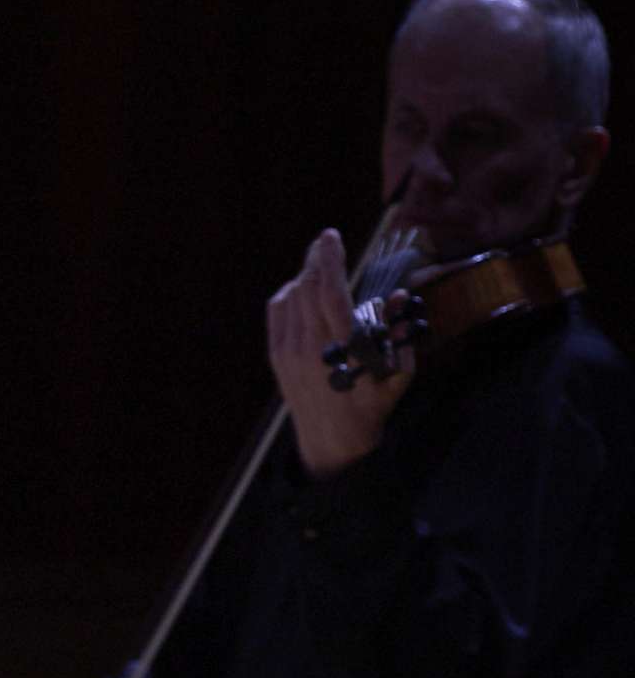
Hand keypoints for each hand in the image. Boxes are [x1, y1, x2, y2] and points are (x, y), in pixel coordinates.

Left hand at [267, 229, 414, 477]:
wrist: (331, 440)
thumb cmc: (371, 406)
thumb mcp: (397, 373)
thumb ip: (400, 333)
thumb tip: (399, 296)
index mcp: (341, 350)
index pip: (328, 292)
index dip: (328, 261)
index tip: (332, 237)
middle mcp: (309, 347)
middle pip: (307, 287)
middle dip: (316, 259)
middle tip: (328, 241)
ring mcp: (288, 350)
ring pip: (290, 296)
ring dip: (305, 275)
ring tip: (321, 266)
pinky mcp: (276, 354)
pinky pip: (278, 311)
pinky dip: (290, 293)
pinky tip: (303, 289)